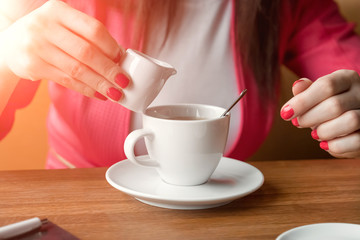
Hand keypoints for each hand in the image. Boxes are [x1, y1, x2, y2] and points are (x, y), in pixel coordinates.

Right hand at [0, 0, 128, 100]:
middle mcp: (45, 26)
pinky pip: (67, 81)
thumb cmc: (46, 35)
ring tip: (115, 92)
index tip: (122, 59)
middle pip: (87, 52)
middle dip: (109, 70)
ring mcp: (37, 46)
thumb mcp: (63, 25)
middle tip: (124, 81)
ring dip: (100, 84)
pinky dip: (86, 89)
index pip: (93, 29)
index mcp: (58, 11)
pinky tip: (98, 94)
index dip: (111, 46)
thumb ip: (87, 36)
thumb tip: (119, 57)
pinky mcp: (33, 66)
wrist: (10, 45)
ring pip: (78, 70)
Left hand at [280, 69, 359, 157]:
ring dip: (325, 131)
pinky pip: (357, 140)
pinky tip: (326, 144)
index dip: (302, 101)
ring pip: (351, 120)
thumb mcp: (315, 97)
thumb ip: (305, 92)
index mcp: (346, 78)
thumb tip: (297, 86)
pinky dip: (336, 145)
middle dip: (310, 118)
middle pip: (335, 105)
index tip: (285, 114)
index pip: (325, 85)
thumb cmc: (327, 108)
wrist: (351, 127)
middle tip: (298, 123)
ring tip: (315, 134)